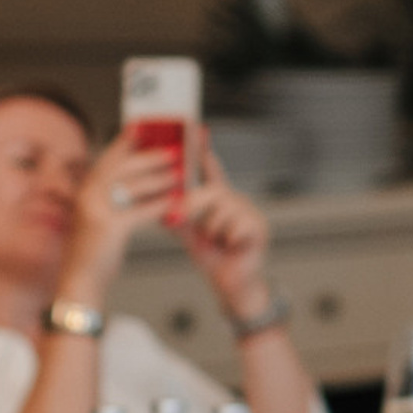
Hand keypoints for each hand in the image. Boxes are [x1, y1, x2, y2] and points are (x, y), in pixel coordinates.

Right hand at [54, 133, 178, 304]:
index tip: (146, 129)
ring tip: (181, 173)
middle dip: (151, 156)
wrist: (79, 281)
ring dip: (160, 178)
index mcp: (86, 190)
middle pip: (123, 166)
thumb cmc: (92, 252)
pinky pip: (139, 211)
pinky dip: (160, 205)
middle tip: (175, 150)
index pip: (109, 158)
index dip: (128, 142)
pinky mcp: (108, 227)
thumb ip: (112, 199)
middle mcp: (88, 195)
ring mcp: (95, 210)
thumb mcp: (97, 218)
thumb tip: (141, 182)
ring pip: (133, 186)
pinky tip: (176, 202)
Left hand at [180, 137, 275, 319]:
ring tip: (217, 242)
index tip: (198, 129)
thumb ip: (174, 215)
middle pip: (213, 190)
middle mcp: (236, 200)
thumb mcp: (188, 233)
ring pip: (222, 209)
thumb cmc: (213, 256)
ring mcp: (250, 212)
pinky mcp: (259, 227)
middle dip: (194, 206)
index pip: (211, 169)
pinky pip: (235, 224)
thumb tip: (153, 202)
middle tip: (185, 222)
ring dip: (212, 230)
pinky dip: (226, 239)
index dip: (204, 150)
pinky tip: (230, 247)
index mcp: (219, 199)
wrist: (232, 283)